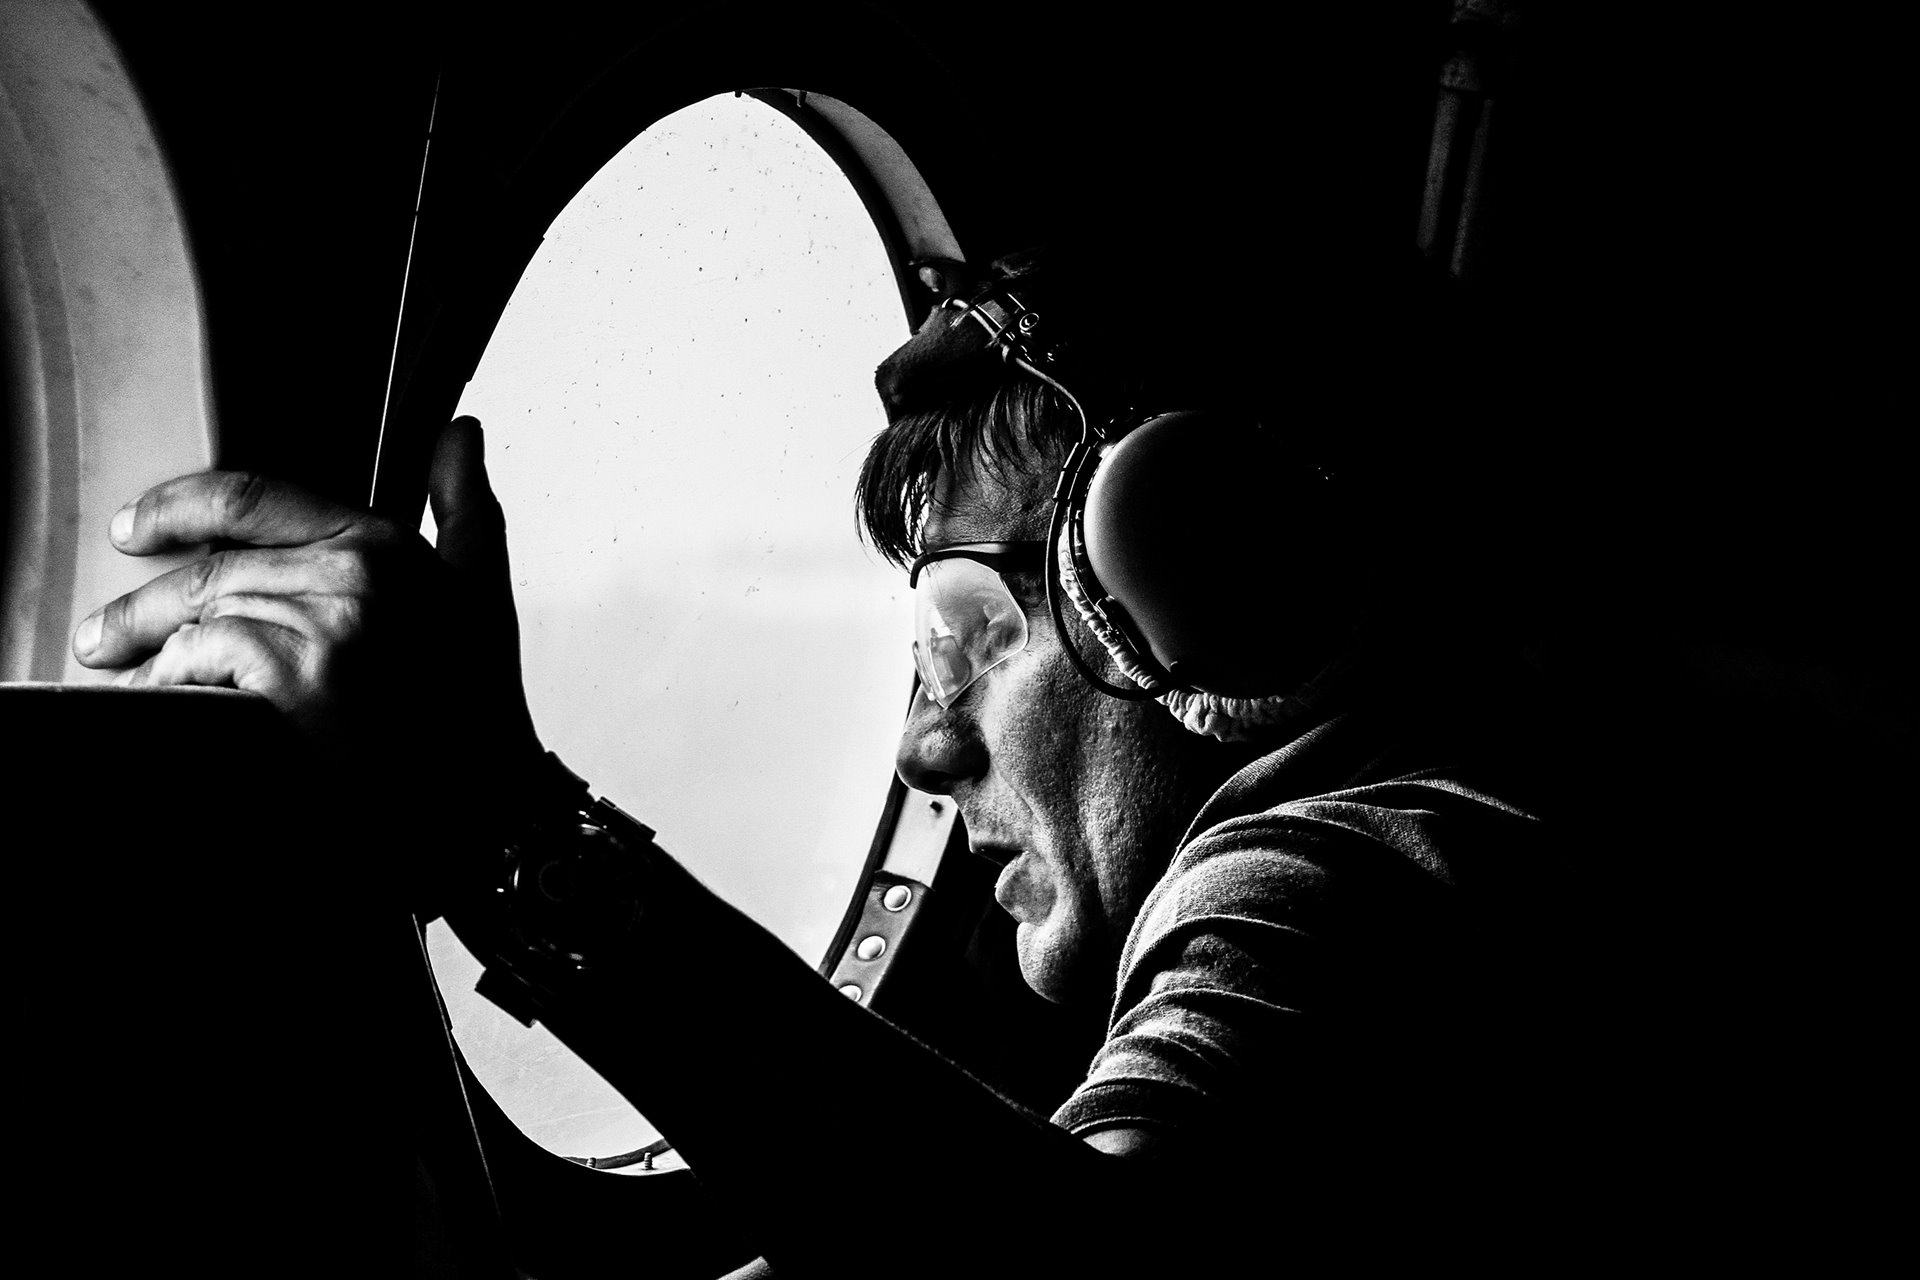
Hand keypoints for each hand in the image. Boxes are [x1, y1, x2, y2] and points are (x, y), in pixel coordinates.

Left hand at [71, 418, 540, 815]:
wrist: (489, 800)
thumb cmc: (480, 708)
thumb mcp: (483, 589)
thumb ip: (464, 504)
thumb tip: (460, 434)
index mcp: (387, 544)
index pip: (255, 498)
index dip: (178, 507)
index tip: (133, 529)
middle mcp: (355, 572)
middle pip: (212, 567)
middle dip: (143, 602)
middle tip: (104, 633)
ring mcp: (326, 624)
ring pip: (199, 612)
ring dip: (147, 645)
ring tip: (120, 671)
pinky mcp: (299, 678)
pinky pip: (200, 658)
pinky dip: (170, 678)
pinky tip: (159, 698)